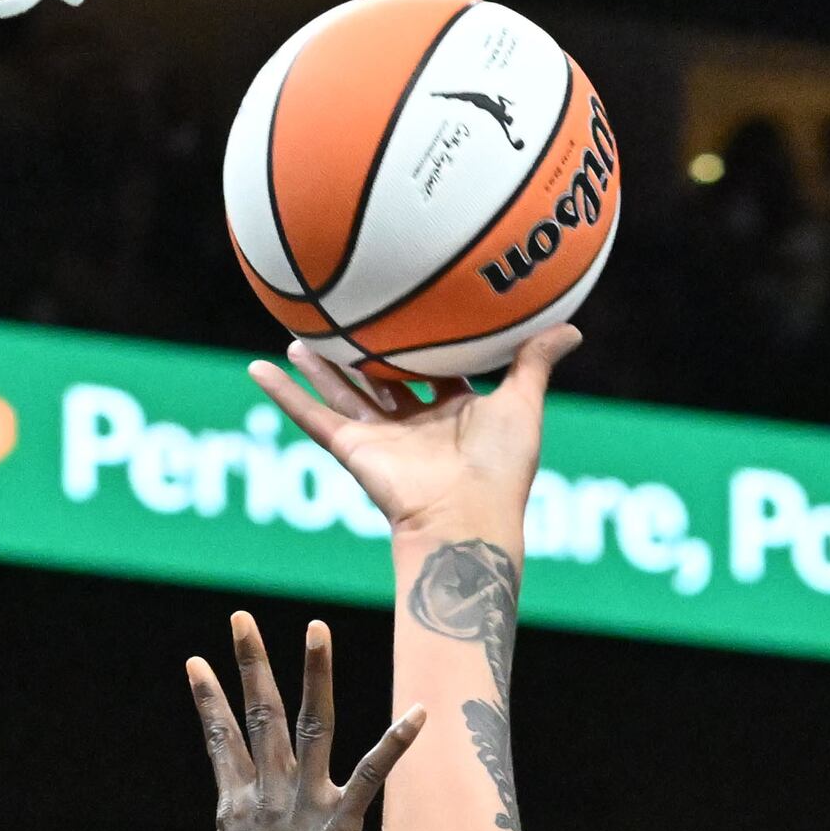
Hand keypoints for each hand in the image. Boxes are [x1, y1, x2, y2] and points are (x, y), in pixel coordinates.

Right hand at [104, 616, 418, 830]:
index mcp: (234, 806)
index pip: (219, 738)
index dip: (208, 698)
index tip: (195, 661)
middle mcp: (267, 794)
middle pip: (259, 714)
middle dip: (249, 663)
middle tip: (241, 617)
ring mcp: (304, 806)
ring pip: (312, 725)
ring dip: (314, 674)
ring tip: (316, 627)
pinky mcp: (340, 825)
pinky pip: (373, 776)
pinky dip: (397, 744)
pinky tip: (421, 713)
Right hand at [245, 328, 578, 537]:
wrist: (466, 517)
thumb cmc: (501, 467)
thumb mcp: (523, 404)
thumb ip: (534, 362)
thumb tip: (572, 326)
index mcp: (453, 414)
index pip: (435, 373)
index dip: (426, 346)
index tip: (412, 314)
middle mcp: (415, 426)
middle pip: (381, 381)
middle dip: (364, 353)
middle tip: (344, 318)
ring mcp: (381, 438)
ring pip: (343, 393)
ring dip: (319, 367)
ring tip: (296, 335)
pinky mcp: (352, 450)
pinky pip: (311, 417)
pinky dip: (284, 394)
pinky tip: (257, 369)